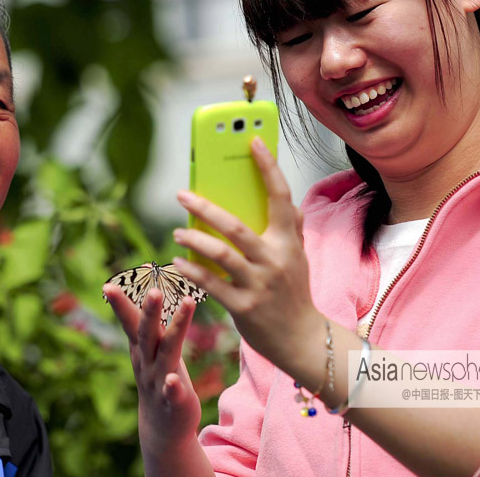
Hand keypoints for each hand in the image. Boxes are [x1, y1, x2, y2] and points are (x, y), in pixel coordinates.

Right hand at [103, 285, 201, 456]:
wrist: (162, 427)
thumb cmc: (160, 376)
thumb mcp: (153, 347)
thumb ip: (152, 321)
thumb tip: (151, 286)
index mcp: (142, 347)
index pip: (131, 320)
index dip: (122, 302)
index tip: (112, 282)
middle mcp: (147, 361)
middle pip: (146, 333)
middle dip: (149, 312)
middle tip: (154, 290)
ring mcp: (158, 381)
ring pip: (166, 354)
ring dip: (176, 329)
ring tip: (187, 305)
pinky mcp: (173, 402)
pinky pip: (172, 394)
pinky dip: (172, 387)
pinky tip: (173, 381)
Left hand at [171, 136, 322, 372]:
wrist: (302, 339)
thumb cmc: (293, 291)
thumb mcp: (297, 256)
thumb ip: (292, 227)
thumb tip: (286, 199)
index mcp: (289, 241)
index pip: (280, 196)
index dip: (268, 167)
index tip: (253, 141)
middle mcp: (275, 260)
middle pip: (236, 226)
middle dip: (206, 208)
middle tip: (182, 194)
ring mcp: (259, 284)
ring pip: (221, 255)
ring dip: (194, 240)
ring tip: (177, 231)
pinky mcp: (243, 307)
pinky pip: (212, 284)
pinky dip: (192, 271)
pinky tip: (177, 262)